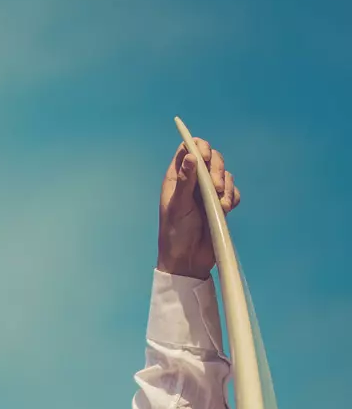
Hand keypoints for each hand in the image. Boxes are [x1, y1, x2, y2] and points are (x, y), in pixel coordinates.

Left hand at [157, 139, 240, 279]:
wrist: (188, 261)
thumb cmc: (176, 235)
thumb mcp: (178, 207)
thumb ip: (185, 182)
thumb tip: (190, 155)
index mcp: (177, 179)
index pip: (188, 149)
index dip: (198, 147)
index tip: (204, 159)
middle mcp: (193, 182)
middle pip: (211, 158)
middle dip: (217, 169)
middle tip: (216, 188)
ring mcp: (208, 193)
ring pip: (224, 174)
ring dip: (227, 187)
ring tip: (221, 205)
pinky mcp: (220, 205)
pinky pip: (233, 192)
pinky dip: (233, 198)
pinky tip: (226, 210)